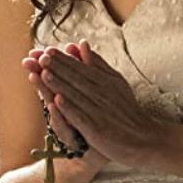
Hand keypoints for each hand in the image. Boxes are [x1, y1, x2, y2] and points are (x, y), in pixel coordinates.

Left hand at [36, 39, 165, 167]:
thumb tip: (81, 43)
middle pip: (75, 78)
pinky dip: (69, 108)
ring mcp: (99, 111)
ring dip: (59, 84)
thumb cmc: (126, 110)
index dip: (63, 59)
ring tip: (44, 73)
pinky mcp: (97, 129)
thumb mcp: (115, 81)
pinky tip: (57, 101)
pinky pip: (81, 117)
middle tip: (40, 56)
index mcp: (104, 81)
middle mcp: (101, 93)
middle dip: (57, 67)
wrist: (142, 139)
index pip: (80, 67)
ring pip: (75, 95)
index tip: (47, 50)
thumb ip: (97, 63)